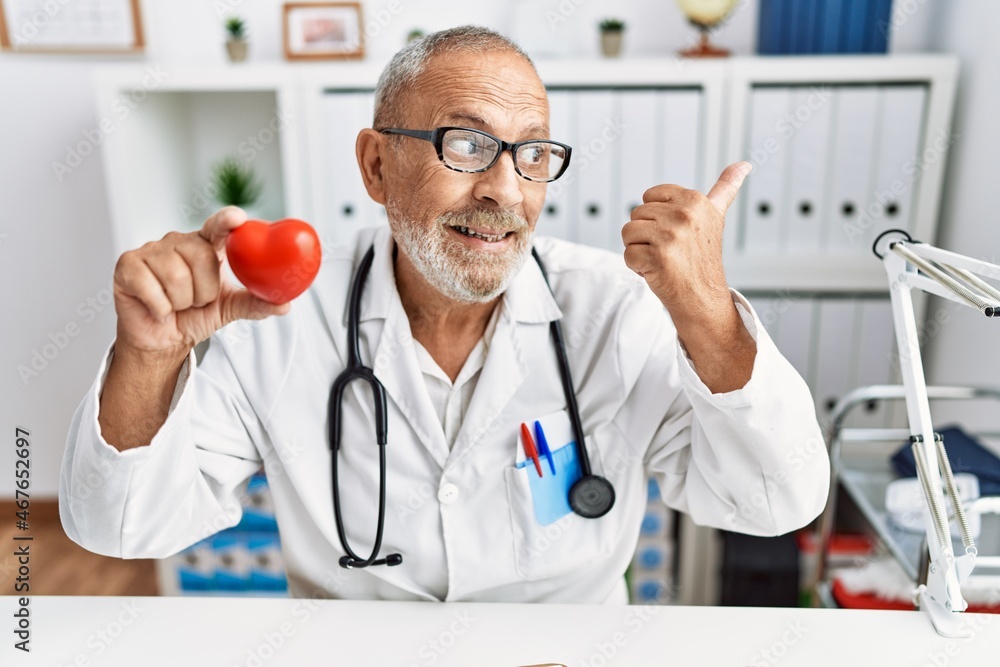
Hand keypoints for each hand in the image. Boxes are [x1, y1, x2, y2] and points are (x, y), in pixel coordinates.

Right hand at [112, 207, 290, 359]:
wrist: (162, 338)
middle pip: (201, 259)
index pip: (217, 227)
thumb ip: (256, 302)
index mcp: (204, 245)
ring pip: (177, 277)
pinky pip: (152, 289)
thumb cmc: (195, 315)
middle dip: (203, 291)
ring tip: (177, 304)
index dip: (226, 221)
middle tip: (196, 300)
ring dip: (182, 301)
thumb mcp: (230, 308)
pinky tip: (157, 307)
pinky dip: (160, 307)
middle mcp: (178, 241)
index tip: (237, 219)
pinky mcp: (127, 265)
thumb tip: (285, 304)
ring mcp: (150, 250)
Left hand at [621, 162, 751, 328]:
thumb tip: (744, 163)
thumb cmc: (702, 257)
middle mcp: (684, 215)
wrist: (704, 297)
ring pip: (628, 232)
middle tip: (670, 250)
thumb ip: (726, 188)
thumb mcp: (716, 216)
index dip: (656, 217)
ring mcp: (670, 236)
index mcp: (694, 200)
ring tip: (662, 259)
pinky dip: (637, 267)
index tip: (675, 231)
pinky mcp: (656, 257)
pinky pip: (627, 254)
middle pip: (636, 214)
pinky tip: (656, 272)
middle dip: (646, 234)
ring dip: (639, 249)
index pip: (650, 196)